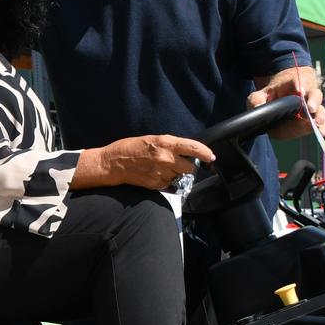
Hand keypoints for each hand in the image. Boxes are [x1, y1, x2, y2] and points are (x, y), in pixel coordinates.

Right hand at [78, 135, 216, 190]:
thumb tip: (186, 153)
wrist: (113, 163)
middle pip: (190, 167)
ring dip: (176, 175)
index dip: (205, 153)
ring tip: (162, 169)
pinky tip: (156, 175)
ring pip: (180, 177)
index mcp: (166, 143)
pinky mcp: (156, 184)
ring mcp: (161, 173)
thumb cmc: (130, 148)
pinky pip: (170, 185)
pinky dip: (166, 182)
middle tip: (177, 163)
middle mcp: (166, 158)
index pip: (194, 148)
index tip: (211, 157)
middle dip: (186, 166)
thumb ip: (170, 146)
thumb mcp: (152, 139)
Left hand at [249, 66, 324, 139]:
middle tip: (310, 108)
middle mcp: (305, 95)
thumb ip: (256, 99)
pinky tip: (320, 132)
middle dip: (313, 101)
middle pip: (314, 94)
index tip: (300, 91)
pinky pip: (320, 124)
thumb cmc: (271, 96)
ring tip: (317, 122)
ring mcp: (310, 109)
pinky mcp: (311, 121)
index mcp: (293, 84)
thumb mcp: (260, 95)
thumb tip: (257, 107)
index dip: (300, 85)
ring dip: (320, 115)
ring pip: (319, 109)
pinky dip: (321, 128)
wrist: (280, 102)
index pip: (298, 81)